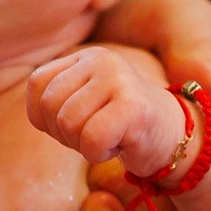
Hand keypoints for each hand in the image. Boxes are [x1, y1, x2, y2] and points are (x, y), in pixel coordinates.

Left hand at [27, 37, 182, 182]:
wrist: (173, 137)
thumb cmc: (119, 126)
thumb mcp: (81, 104)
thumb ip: (53, 101)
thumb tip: (37, 112)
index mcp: (84, 56)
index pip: (37, 84)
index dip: (45, 117)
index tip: (72, 127)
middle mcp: (100, 59)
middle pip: (50, 105)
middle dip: (64, 134)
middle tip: (92, 137)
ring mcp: (118, 78)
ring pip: (68, 123)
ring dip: (83, 145)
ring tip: (108, 138)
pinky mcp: (134, 105)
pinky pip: (92, 138)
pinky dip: (99, 153)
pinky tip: (119, 145)